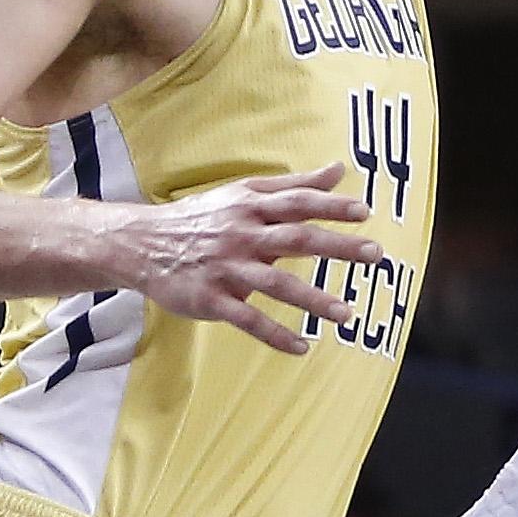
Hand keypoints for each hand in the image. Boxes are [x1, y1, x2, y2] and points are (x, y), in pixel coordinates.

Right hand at [105, 167, 383, 356]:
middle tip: (375, 254)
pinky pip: (247, 320)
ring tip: (346, 314)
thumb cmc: (205, 216)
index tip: (364, 212)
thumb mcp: (245, 193)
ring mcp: (226, 269)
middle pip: (294, 239)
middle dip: (336, 246)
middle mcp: (241, 235)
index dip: (331, 205)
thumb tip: (340, 170)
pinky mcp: (210, 299)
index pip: (298, 203)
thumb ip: (295, 185)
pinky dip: (274, 335)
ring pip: (274, 285)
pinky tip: (302, 347)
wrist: (143, 244)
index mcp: (251, 207)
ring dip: (312, 299)